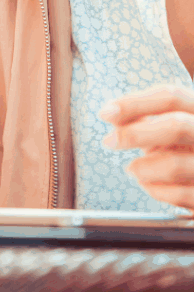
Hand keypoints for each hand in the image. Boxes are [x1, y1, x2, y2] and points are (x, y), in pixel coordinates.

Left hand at [101, 85, 193, 209]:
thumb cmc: (185, 149)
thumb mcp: (171, 128)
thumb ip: (146, 119)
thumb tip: (112, 114)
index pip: (171, 96)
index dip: (134, 103)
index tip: (106, 113)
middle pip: (176, 126)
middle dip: (135, 133)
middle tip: (110, 141)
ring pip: (174, 163)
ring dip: (142, 167)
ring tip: (132, 169)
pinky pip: (180, 194)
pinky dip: (155, 190)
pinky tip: (148, 185)